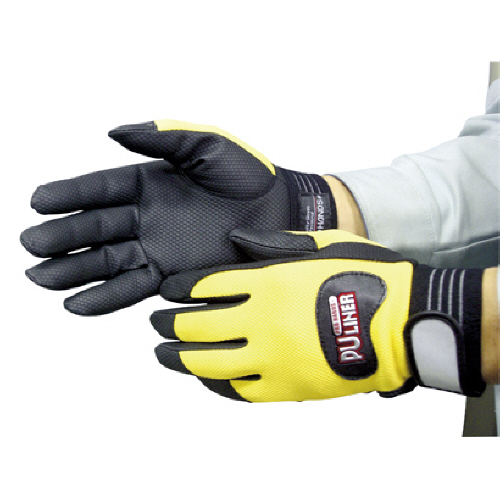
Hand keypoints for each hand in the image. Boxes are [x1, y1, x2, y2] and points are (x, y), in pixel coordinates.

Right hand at [21, 120, 334, 314]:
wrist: (280, 211)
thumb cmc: (249, 174)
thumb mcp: (206, 145)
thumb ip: (162, 136)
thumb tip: (113, 131)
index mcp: (150, 183)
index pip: (101, 189)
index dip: (70, 195)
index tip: (38, 201)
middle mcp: (147, 217)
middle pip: (96, 229)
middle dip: (63, 237)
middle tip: (32, 245)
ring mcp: (157, 248)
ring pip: (107, 262)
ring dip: (74, 272)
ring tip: (42, 278)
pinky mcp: (173, 274)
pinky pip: (133, 287)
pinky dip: (107, 296)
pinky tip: (79, 303)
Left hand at [151, 229, 485, 401]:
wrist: (404, 322)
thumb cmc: (366, 276)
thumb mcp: (321, 244)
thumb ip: (273, 242)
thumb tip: (234, 241)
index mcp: (270, 281)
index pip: (207, 284)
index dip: (179, 288)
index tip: (164, 291)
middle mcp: (264, 321)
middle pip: (199, 325)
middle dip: (169, 323)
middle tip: (155, 323)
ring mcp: (273, 358)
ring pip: (209, 363)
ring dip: (179, 357)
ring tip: (162, 353)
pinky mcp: (288, 388)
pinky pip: (239, 390)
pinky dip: (215, 384)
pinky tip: (203, 379)